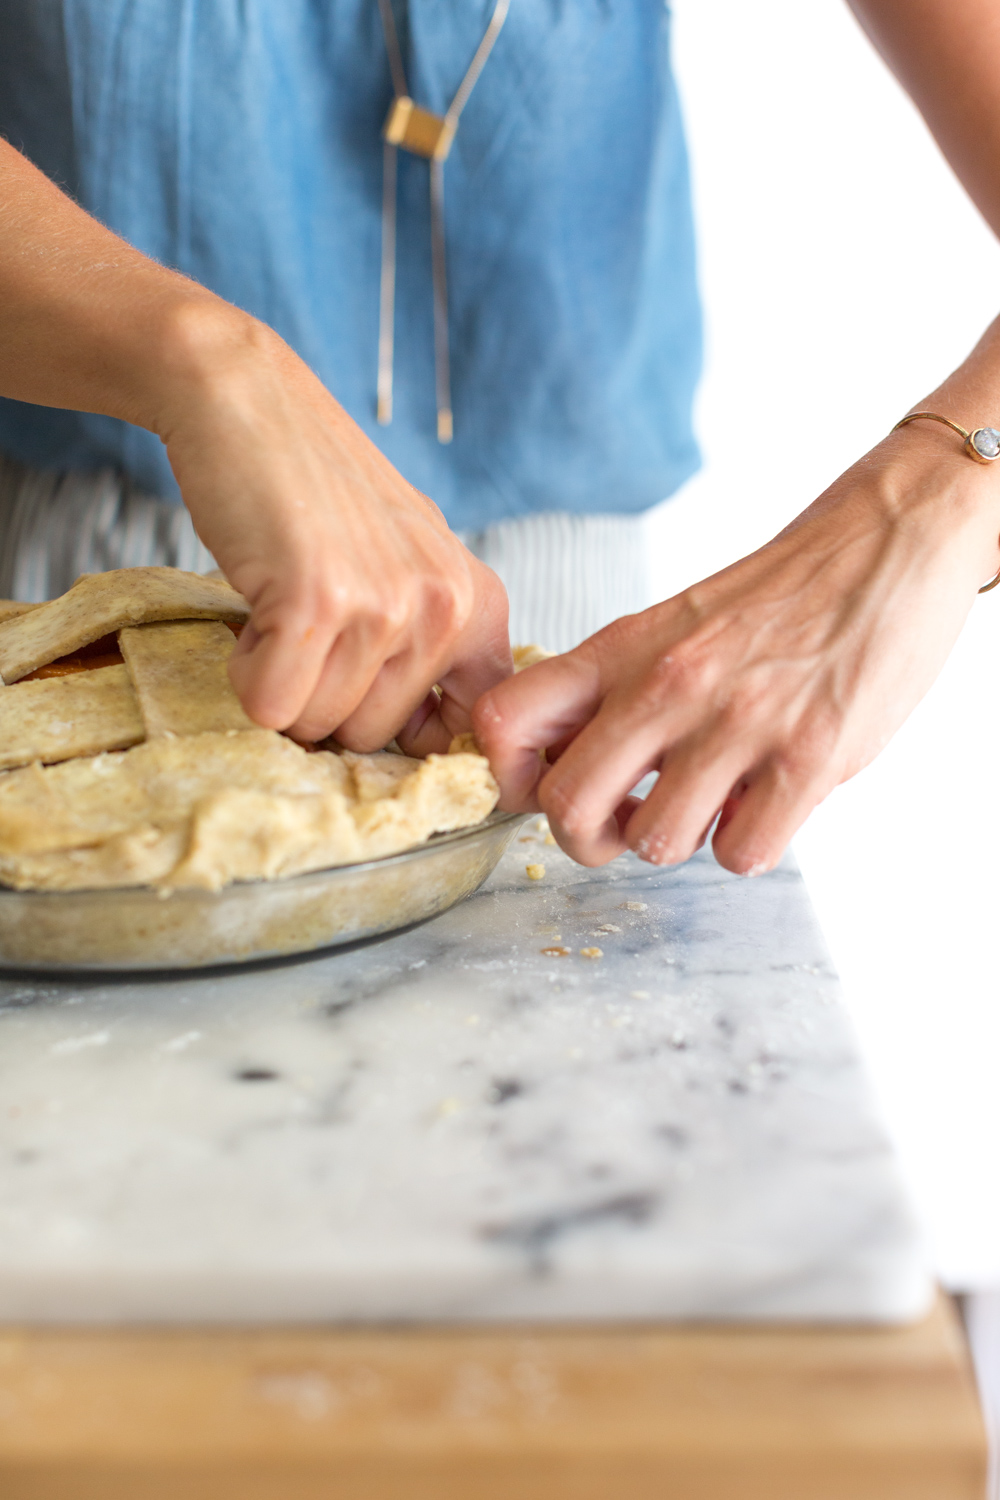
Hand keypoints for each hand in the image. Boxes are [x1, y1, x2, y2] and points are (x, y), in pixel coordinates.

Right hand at [158, 310, 511, 748]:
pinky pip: (272, 704)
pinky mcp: (319, 600)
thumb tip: (430, 743)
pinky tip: (259, 611)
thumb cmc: (318, 490)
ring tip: (283, 608)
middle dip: (323, 699)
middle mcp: (447, 607)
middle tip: (307, 626)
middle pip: (371, 736)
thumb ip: (432, 646)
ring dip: (280, 680)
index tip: (366, 701)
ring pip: (318, 724)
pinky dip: (246, 672)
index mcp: (480, 605)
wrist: (248, 402)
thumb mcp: (409, 563)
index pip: (471, 726)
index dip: (411, 735)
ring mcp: (387, 605)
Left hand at [472, 425, 999, 873]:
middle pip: (565, 806)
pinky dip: (751, 845)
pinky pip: (740, 854)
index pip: (505, 720)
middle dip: (587, 839)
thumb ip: (616, 690)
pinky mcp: (808, 759)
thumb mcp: (673, 625)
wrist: (887, 545)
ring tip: (713, 801)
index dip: (508, 777)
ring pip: (656, 843)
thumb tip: (566, 768)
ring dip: (682, 840)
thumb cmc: (780, 596)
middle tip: (625, 822)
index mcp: (623, 650)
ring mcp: (736, 723)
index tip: (542, 790)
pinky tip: (768, 803)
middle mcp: (667, 685)